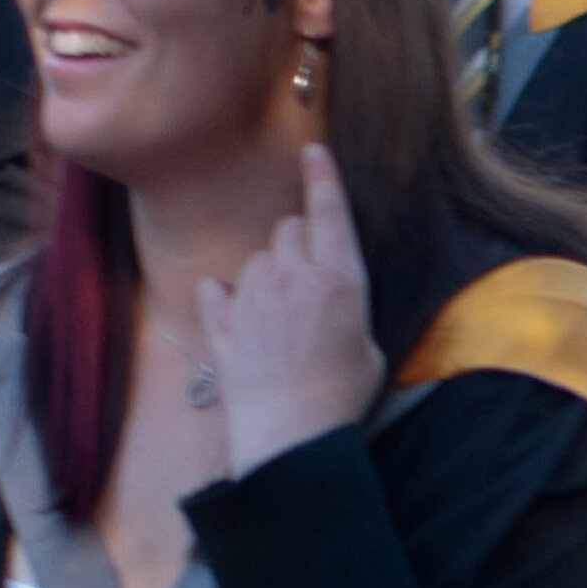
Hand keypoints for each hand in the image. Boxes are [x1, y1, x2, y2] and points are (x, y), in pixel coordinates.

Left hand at [195, 150, 384, 476]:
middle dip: (298, 240)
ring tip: (278, 314)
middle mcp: (292, 276)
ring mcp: (251, 296)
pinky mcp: (220, 322)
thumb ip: (346, 308)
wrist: (288, 435)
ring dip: (267, 272)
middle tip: (308, 274)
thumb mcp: (369, 349)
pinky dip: (226, 297)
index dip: (322, 178)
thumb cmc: (340, 397)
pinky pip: (217, 288)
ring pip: (256, 257)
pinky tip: (237, 318)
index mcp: (339, 279)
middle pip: (289, 228)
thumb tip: (333, 299)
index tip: (314, 152)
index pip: (329, 211)